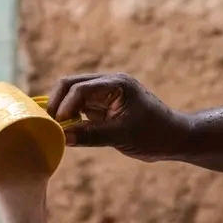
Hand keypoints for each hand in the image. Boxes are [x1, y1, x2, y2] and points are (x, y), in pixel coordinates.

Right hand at [48, 73, 189, 158]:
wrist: (174, 138)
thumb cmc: (154, 135)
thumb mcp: (121, 136)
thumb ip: (91, 135)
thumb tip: (63, 137)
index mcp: (116, 84)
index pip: (81, 88)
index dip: (65, 105)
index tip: (58, 125)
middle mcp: (108, 84)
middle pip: (71, 84)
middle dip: (57, 102)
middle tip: (48, 124)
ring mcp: (105, 95)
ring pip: (72, 96)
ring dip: (62, 110)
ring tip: (53, 128)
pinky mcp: (103, 107)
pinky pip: (79, 108)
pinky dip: (69, 118)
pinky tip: (65, 130)